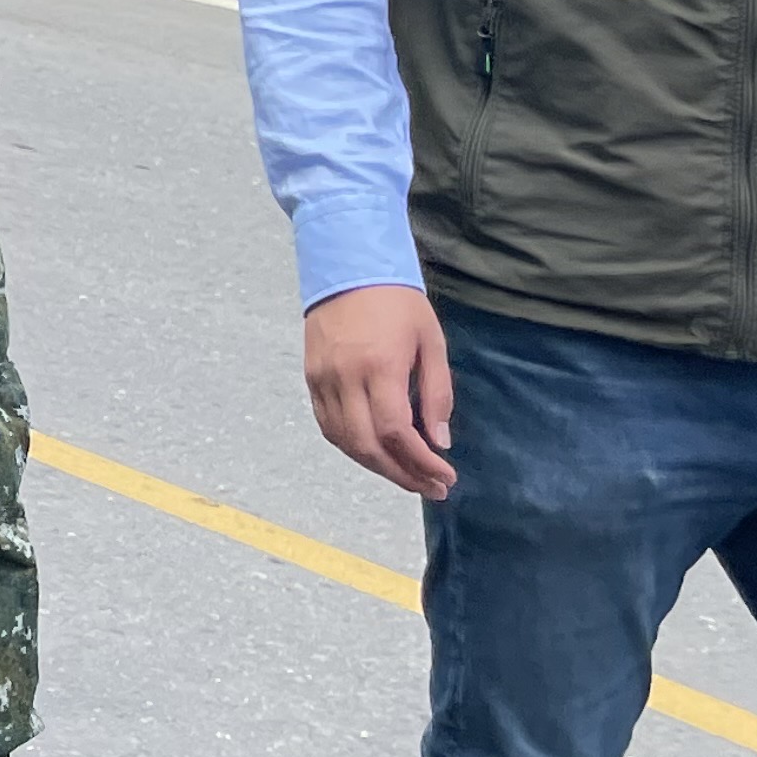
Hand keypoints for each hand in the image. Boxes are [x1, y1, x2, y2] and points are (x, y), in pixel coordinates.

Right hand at [306, 285, 455, 498]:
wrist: (347, 268)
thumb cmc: (397, 302)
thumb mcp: (431, 342)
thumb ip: (437, 393)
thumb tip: (440, 441)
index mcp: (379, 366)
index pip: (397, 431)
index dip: (421, 463)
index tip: (445, 476)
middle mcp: (345, 377)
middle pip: (368, 445)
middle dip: (401, 474)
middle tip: (430, 487)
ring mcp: (322, 378)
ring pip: (344, 440)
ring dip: (376, 466)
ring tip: (406, 476)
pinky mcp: (311, 378)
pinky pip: (328, 425)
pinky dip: (351, 446)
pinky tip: (374, 452)